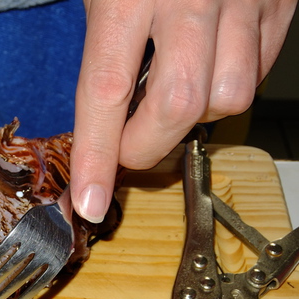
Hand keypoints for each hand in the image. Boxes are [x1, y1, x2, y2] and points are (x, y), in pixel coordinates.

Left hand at [70, 0, 297, 222]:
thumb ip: (105, 45)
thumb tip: (104, 117)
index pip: (105, 91)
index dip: (96, 157)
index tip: (87, 202)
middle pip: (178, 106)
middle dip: (146, 147)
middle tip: (127, 148)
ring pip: (230, 97)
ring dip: (194, 116)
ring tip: (172, 94)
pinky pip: (260, 70)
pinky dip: (229, 85)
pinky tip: (207, 67)